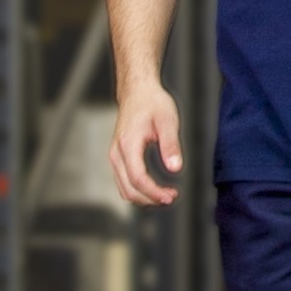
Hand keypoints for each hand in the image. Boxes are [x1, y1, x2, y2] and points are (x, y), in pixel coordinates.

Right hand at [109, 81, 183, 205]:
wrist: (137, 91)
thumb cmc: (152, 103)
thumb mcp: (167, 121)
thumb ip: (171, 145)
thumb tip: (175, 168)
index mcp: (128, 144)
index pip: (138, 178)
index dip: (154, 192)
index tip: (172, 196)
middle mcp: (116, 153)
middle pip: (128, 189)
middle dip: (150, 198)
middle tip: (172, 197)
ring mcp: (114, 156)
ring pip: (124, 188)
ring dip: (144, 197)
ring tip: (166, 195)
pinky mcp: (117, 157)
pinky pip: (124, 182)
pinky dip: (138, 190)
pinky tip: (154, 189)